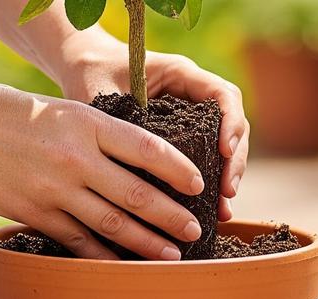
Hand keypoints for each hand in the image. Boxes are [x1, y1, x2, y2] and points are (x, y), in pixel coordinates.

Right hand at [0, 81, 205, 259]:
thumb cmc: (7, 112)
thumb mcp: (61, 110)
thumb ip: (97, 135)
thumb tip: (139, 164)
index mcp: (86, 123)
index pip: (148, 150)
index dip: (179, 170)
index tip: (198, 185)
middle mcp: (74, 157)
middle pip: (137, 194)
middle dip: (172, 217)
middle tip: (195, 230)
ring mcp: (54, 189)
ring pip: (112, 224)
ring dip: (147, 243)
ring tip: (172, 255)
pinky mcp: (34, 213)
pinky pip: (78, 241)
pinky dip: (104, 257)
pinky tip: (123, 266)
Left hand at [58, 37, 248, 221]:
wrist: (84, 69)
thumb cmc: (93, 73)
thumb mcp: (103, 93)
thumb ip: (120, 120)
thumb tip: (134, 164)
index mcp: (180, 73)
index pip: (222, 95)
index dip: (231, 123)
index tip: (225, 152)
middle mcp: (192, 94)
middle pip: (231, 125)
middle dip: (234, 160)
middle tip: (227, 192)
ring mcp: (190, 116)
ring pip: (223, 145)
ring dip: (226, 176)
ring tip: (223, 210)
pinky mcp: (183, 135)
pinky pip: (206, 157)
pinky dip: (210, 182)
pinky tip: (211, 210)